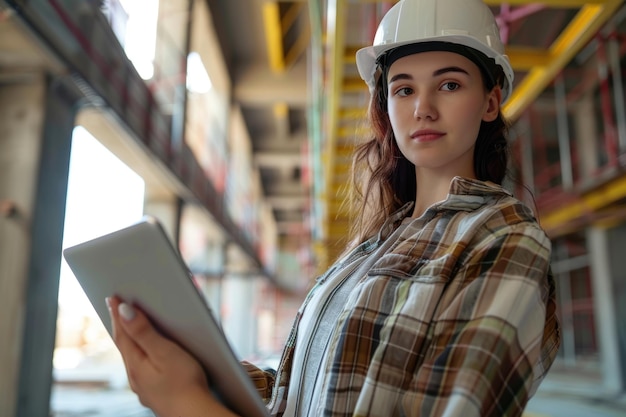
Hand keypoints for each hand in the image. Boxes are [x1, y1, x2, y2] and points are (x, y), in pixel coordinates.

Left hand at [107, 296, 238, 416]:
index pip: (121, 333)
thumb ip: (143, 332)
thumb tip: (123, 311)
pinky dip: (142, 355)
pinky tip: (149, 355)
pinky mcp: (157, 393)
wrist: (195, 416)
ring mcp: (145, 387)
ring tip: (129, 326)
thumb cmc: (185, 385)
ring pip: (134, 358)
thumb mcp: (164, 353)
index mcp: (136, 364)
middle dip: (121, 324)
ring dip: (131, 340)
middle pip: (125, 345)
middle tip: (116, 306)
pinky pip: (144, 368)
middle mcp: (136, 377)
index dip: (116, 313)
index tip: (112, 296)